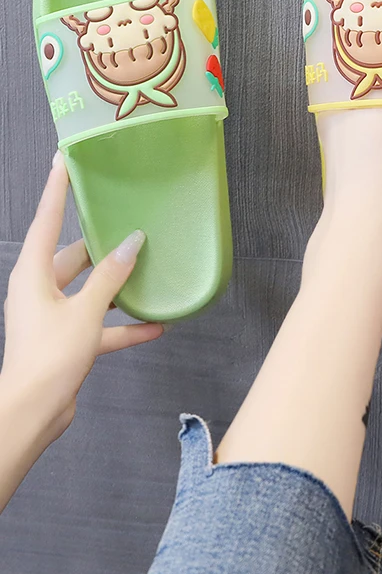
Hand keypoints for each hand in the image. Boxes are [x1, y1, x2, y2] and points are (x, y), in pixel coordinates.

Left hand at [1, 152, 162, 442]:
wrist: (33, 412)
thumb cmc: (49, 357)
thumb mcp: (85, 311)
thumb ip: (110, 277)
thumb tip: (132, 243)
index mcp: (33, 275)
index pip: (46, 221)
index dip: (57, 190)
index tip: (65, 162)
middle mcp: (39, 290)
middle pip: (73, 257)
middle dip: (103, 246)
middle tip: (128, 224)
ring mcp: (53, 316)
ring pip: (90, 291)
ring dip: (118, 289)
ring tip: (149, 273)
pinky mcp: (67, 340)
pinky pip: (100, 325)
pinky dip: (124, 326)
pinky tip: (156, 327)